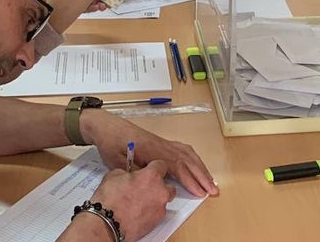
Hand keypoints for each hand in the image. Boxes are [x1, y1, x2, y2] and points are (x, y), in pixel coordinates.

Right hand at [84, 162, 174, 241]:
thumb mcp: (114, 175)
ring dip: (155, 200)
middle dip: (159, 186)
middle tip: (145, 188)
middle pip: (168, 186)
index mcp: (152, 176)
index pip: (162, 166)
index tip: (150, 170)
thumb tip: (128, 175)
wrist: (106, 223)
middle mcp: (160, 192)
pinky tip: (138, 212)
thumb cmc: (109, 200)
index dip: (154, 168)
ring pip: (163, 201)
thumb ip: (127, 173)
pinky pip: (157, 214)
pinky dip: (150, 213)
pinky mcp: (155, 223)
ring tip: (140, 202)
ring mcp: (159, 209)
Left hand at [85, 111, 218, 197]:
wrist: (106, 126)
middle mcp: (161, 144)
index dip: (190, 180)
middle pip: (187, 159)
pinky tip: (196, 164)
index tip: (200, 192)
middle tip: (213, 190)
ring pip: (187, 153)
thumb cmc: (111, 144)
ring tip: (209, 180)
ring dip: (200, 166)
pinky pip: (182, 149)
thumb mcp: (118, 163)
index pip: (177, 165)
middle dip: (201, 175)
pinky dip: (192, 157)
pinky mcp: (160, 142)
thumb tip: (153, 181)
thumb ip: (137, 172)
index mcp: (152, 149)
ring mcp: (162, 142)